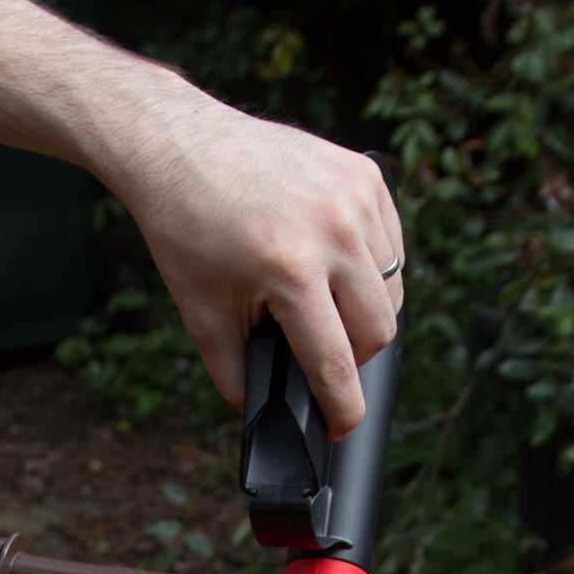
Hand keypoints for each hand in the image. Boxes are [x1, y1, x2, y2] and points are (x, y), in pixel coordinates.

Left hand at [102, 79, 404, 437]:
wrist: (181, 146)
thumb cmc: (187, 229)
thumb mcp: (203, 317)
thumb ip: (237, 375)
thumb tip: (266, 412)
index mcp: (292, 271)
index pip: (336, 363)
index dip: (342, 408)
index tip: (342, 427)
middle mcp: (333, 231)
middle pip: (378, 331)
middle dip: (352, 356)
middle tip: (319, 353)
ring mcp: (355, 198)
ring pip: (391, 289)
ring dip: (364, 311)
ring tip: (324, 305)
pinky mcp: (364, 175)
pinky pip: (389, 246)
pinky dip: (370, 267)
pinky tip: (335, 266)